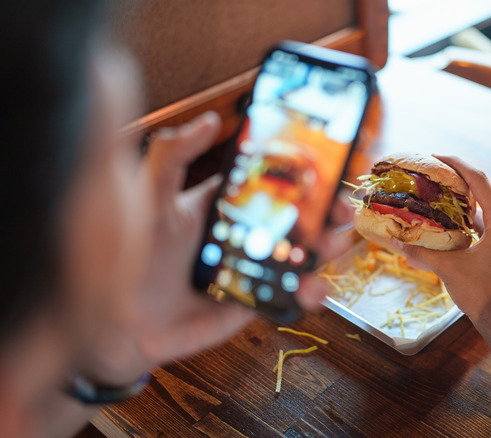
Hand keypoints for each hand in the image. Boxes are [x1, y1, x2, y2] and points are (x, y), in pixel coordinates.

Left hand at [78, 112, 347, 384]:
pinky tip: (312, 288)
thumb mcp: (148, 198)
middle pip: (304, 214)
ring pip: (308, 252)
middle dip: (331, 207)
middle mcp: (248, 231)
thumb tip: (210, 120)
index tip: (335, 157)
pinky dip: (314, 291)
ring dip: (331, 245)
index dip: (307, 167)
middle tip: (343, 206)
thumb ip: (171, 155)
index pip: (275, 177)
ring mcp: (258, 266)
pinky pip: (296, 294)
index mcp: (227, 202)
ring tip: (331, 244)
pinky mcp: (261, 300)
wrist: (121, 323)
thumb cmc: (129, 258)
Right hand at [392, 155, 490, 329]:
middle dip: (461, 174)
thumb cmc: (481, 293)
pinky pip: (483, 222)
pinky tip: (447, 218)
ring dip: (464, 194)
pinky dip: (466, 215)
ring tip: (439, 188)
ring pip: (485, 204)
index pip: (479, 180)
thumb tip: (396, 240)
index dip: (458, 164)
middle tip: (436, 169)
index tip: (436, 156)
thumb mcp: (448, 268)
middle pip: (484, 187)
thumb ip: (421, 251)